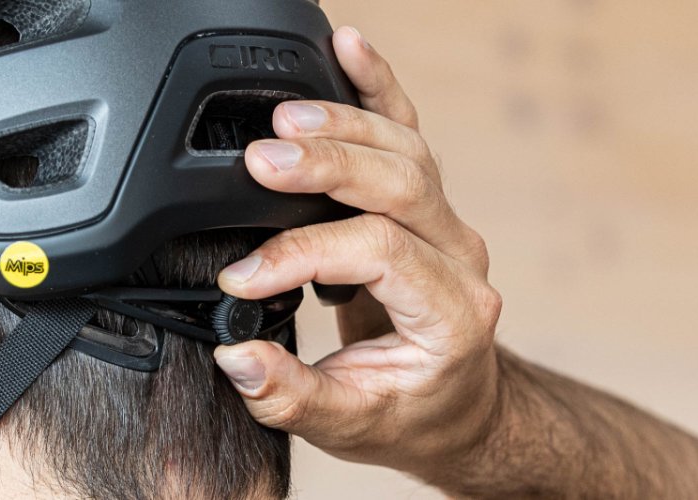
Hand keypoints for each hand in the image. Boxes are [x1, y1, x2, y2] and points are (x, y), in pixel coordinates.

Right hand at [213, 26, 503, 474]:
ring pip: (406, 150)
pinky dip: (376, 85)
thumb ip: (290, 396)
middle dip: (327, 166)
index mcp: (451, 315)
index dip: (302, 254)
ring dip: (342, 125)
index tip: (241, 276)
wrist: (461, 410)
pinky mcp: (427, 201)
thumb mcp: (347, 426)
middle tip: (261, 161)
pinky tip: (346, 46)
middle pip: (401, 185)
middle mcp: (460, 259)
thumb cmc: (410, 416)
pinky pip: (408, 130)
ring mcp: (448, 224)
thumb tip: (236, 355)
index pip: (378, 254)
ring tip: (281, 118)